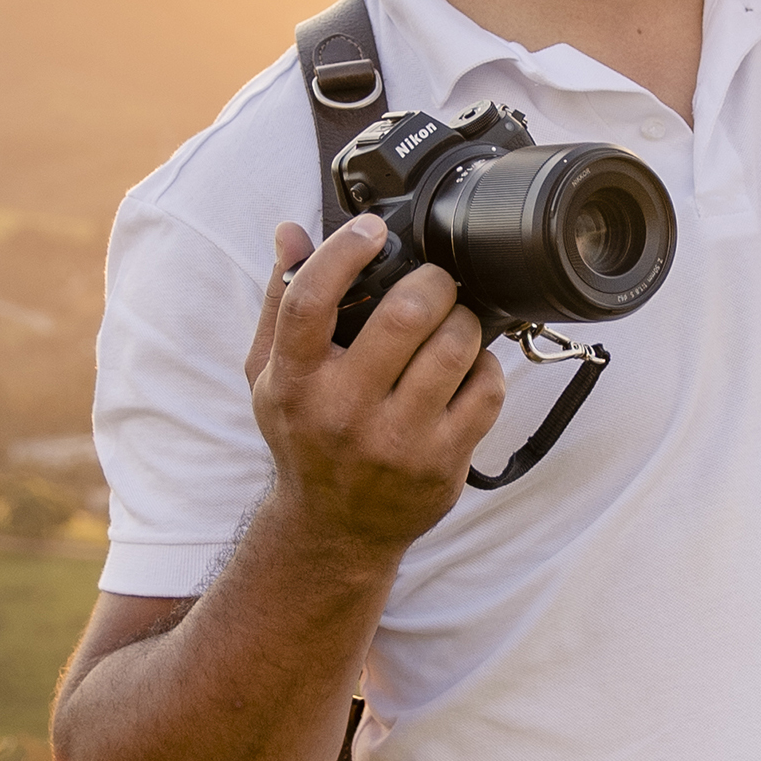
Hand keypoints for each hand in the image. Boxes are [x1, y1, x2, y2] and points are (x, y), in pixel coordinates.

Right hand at [242, 218, 504, 556]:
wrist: (333, 530)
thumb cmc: (305, 435)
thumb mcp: (273, 375)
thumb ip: (282, 300)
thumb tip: (291, 231)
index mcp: (293, 382)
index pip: (311, 300)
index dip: (344, 251)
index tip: (371, 230)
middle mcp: (341, 412)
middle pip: (407, 314)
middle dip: (432, 281)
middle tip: (433, 283)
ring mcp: (395, 442)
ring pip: (455, 346)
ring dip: (464, 320)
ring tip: (452, 322)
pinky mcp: (441, 464)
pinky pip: (487, 389)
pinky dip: (485, 365)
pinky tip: (466, 367)